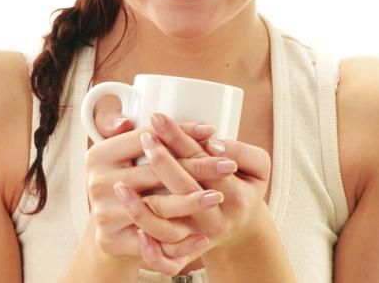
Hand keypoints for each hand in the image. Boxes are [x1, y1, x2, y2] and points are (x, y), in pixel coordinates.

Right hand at [84, 107, 238, 270]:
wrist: (110, 228)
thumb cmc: (123, 179)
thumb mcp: (119, 150)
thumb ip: (122, 126)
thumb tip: (136, 118)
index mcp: (98, 155)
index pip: (144, 138)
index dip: (179, 132)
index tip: (211, 130)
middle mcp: (97, 183)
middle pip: (155, 172)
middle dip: (196, 167)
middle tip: (228, 165)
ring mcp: (104, 213)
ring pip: (157, 207)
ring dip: (191, 203)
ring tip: (218, 196)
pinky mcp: (112, 240)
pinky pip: (152, 244)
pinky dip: (179, 244)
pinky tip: (202, 238)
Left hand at [122, 113, 271, 271]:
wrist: (239, 227)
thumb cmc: (244, 187)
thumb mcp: (258, 166)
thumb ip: (242, 151)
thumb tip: (213, 143)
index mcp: (238, 198)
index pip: (204, 163)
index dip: (181, 139)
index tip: (158, 119)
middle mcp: (218, 222)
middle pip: (184, 191)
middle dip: (161, 162)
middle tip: (143, 137)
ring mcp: (200, 240)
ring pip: (167, 228)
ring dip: (140, 208)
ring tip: (120, 184)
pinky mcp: (186, 256)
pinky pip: (166, 260)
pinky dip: (149, 249)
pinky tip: (132, 229)